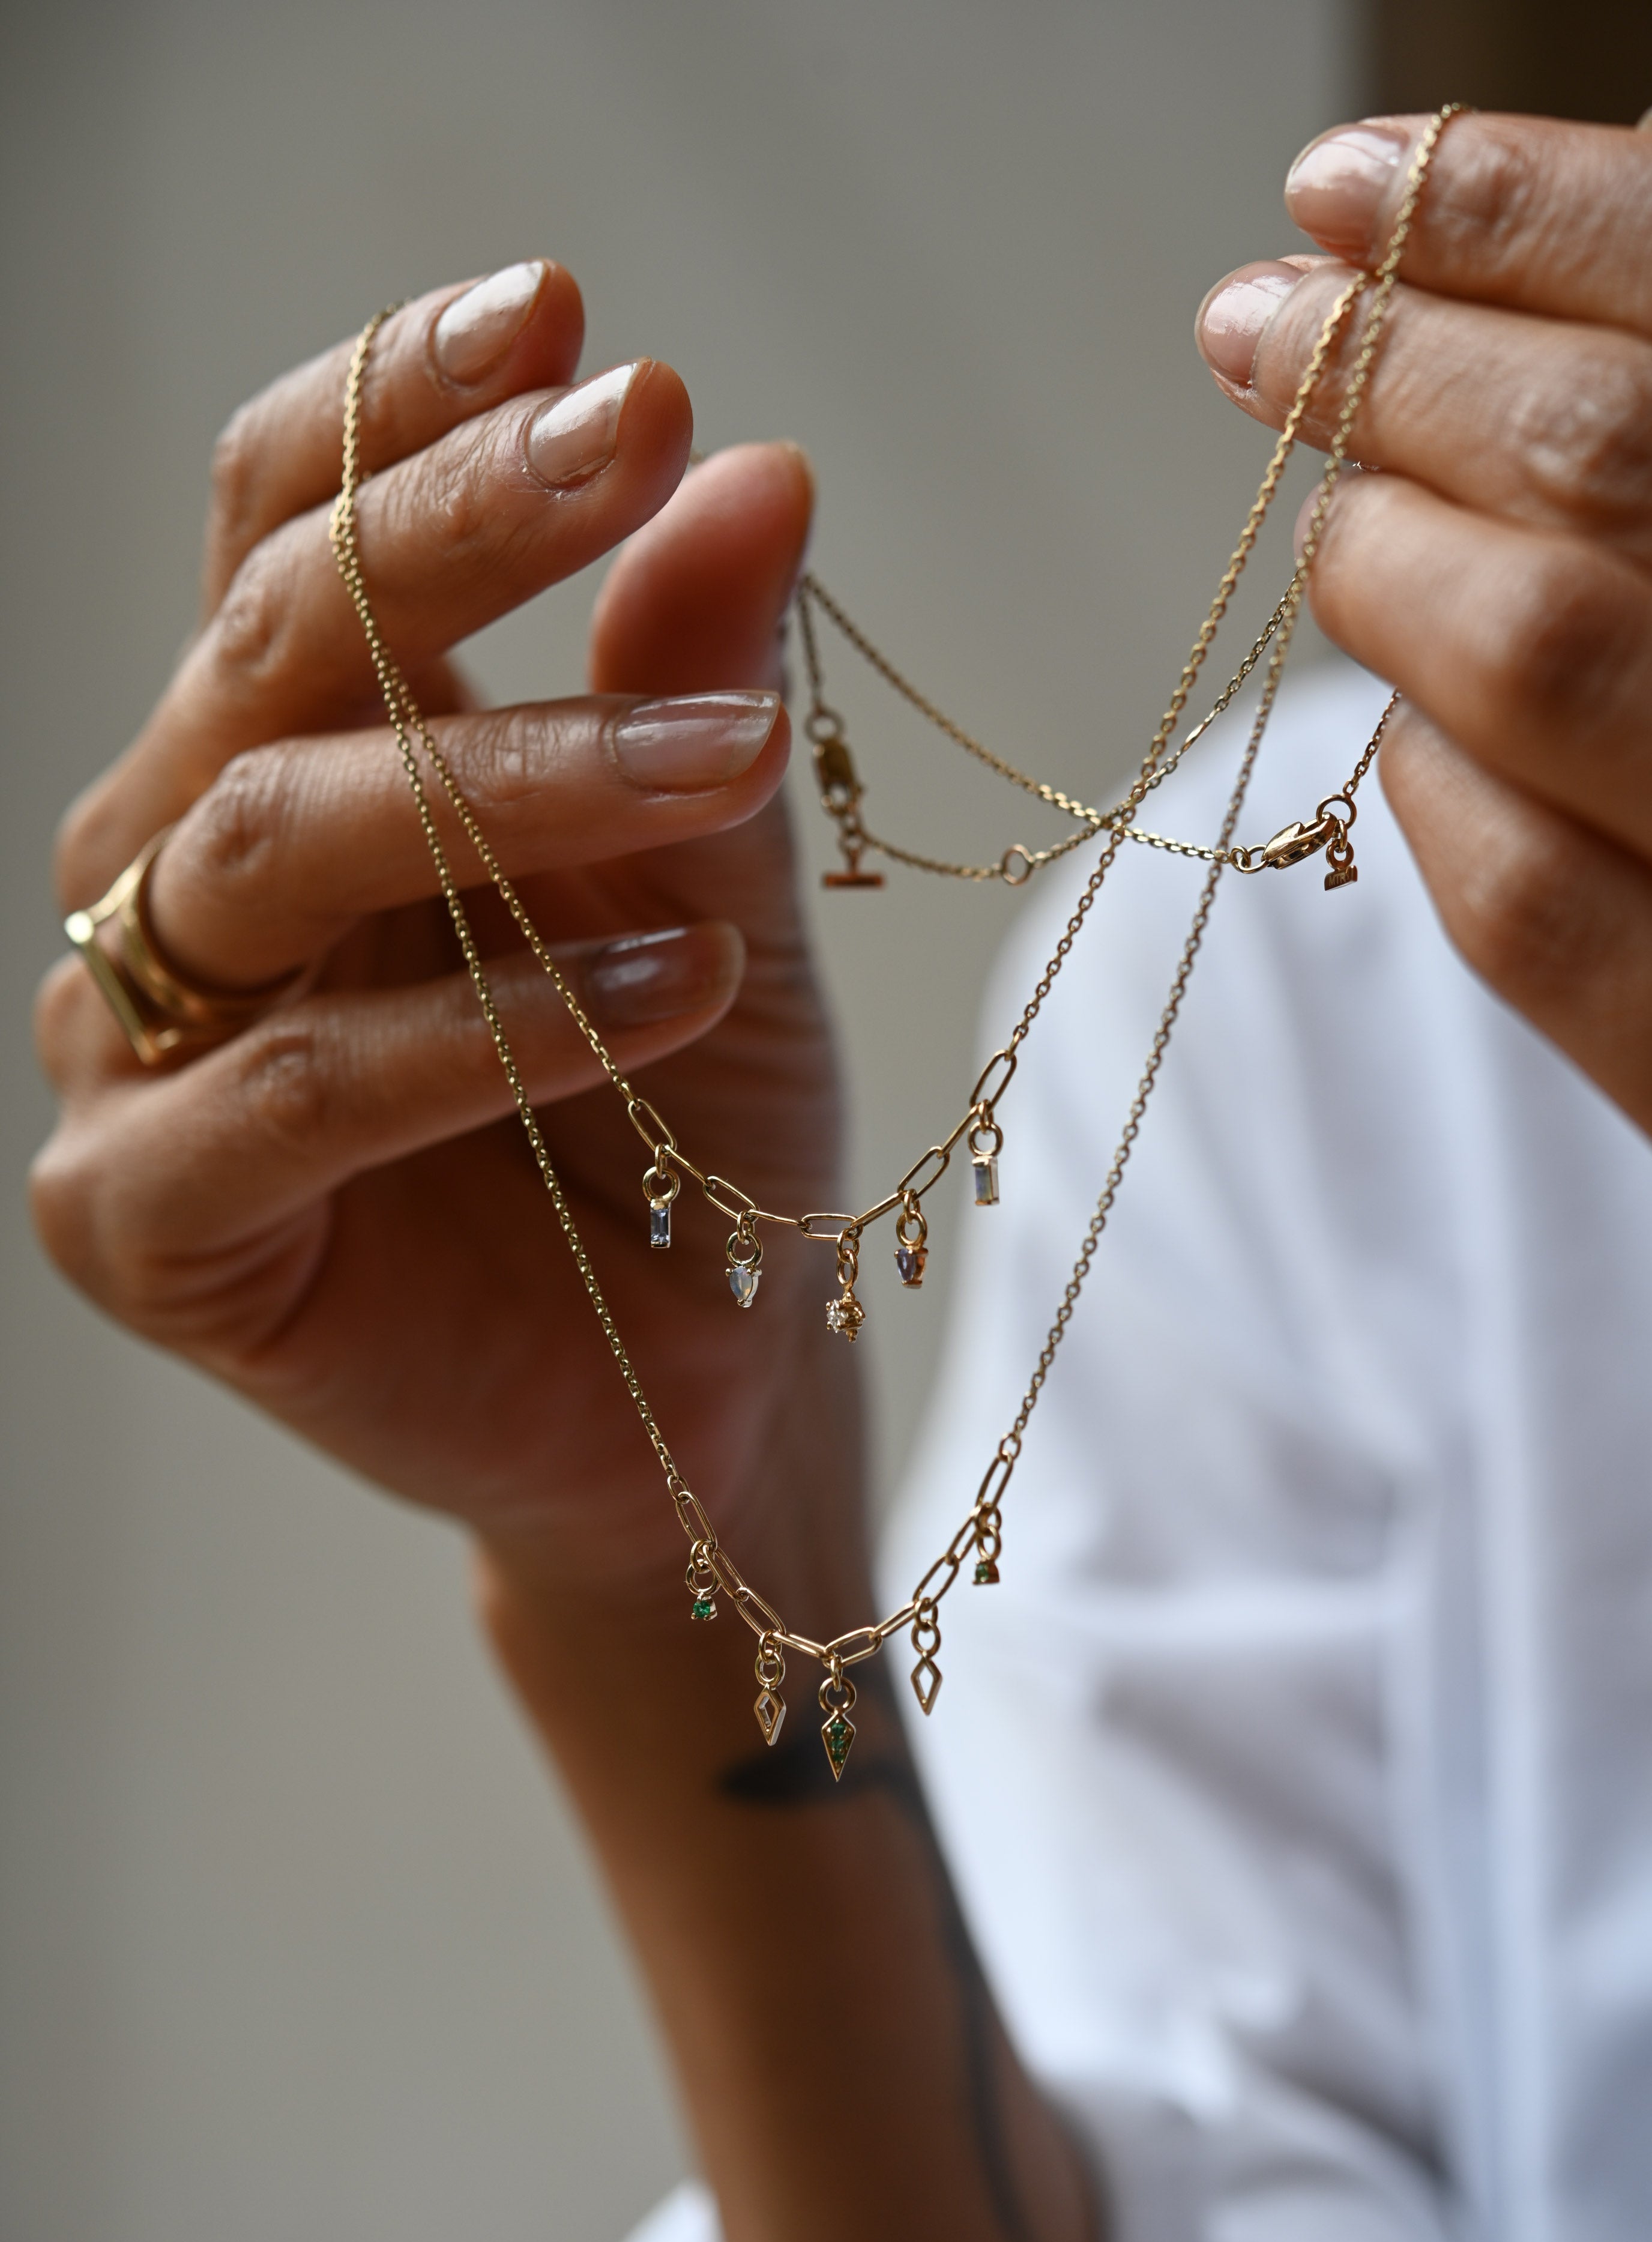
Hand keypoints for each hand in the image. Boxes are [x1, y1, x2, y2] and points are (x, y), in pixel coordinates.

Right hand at [31, 262, 853, 1604]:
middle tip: (642, 437)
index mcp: (281, 758)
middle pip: (272, 648)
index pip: (285, 528)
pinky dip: (492, 1026)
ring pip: (276, 839)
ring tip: (730, 761)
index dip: (404, 408)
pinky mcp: (143, 1220)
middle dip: (459, 528)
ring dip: (514, 777)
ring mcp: (135, 1048)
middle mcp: (174, 873)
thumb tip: (750, 469)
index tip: (581, 319)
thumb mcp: (716, 888)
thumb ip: (694, 694)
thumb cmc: (683, 1129)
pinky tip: (677, 983)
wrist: (683, 1388)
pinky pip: (300, 1090)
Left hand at [1197, 110, 1651, 1137]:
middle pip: (1600, 468)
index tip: (1353, 187)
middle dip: (1399, 372)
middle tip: (1265, 322)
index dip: (1515, 220)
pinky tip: (1415, 727)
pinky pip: (1525, 896)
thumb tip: (1505, 266)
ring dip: (1392, 565)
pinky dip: (1432, 779)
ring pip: (1538, 660)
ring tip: (1342, 518)